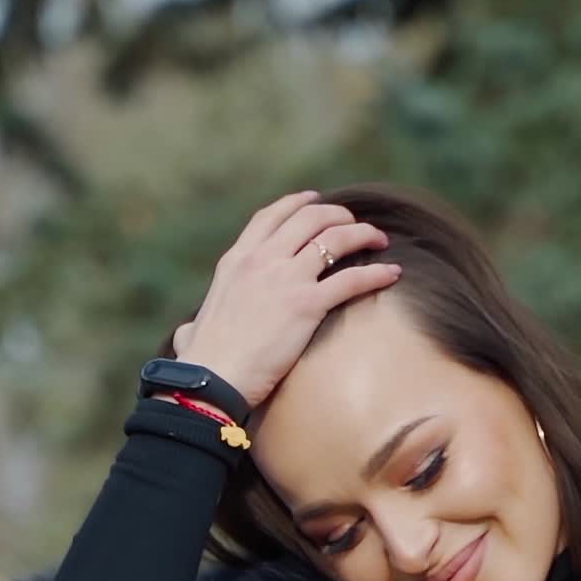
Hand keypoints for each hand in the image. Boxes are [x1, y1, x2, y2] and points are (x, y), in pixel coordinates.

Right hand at [168, 189, 400, 408]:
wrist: (211, 379)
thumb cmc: (204, 363)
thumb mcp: (196, 329)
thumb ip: (196, 325)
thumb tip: (187, 336)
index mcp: (236, 261)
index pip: (271, 217)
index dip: (298, 204)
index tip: (316, 202)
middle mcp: (262, 261)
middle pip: (309, 219)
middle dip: (338, 215)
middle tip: (355, 225)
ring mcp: (285, 279)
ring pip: (334, 239)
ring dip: (362, 234)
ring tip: (379, 241)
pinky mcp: (306, 305)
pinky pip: (352, 279)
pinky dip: (376, 274)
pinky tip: (393, 274)